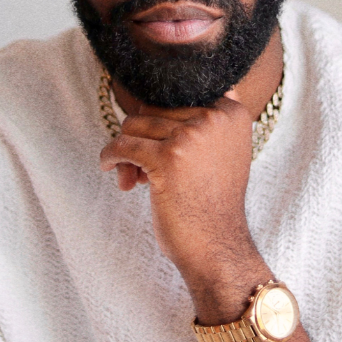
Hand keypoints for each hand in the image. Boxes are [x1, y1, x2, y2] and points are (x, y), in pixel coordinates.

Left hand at [99, 89, 267, 316]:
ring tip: (131, 176)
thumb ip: (203, 121)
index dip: (160, 121)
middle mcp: (215, 117)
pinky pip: (122, 145)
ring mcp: (191, 136)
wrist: (217, 246)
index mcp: (231, 111)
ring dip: (126, 151)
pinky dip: (110, 157)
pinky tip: (111, 170)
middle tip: (139, 166)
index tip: (156, 146)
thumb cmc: (212, 204)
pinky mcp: (167, 157)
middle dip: (140, 136)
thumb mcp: (222, 151)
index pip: (176, 95)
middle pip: (153, 108)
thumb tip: (147, 100)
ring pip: (134, 125)